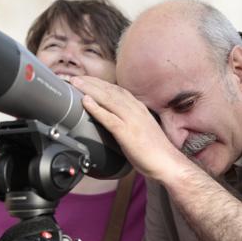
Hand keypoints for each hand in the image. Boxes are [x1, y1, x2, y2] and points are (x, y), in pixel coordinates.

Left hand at [70, 76, 186, 180]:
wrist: (168, 163)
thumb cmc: (154, 150)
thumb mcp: (140, 129)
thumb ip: (128, 121)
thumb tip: (114, 121)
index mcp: (138, 108)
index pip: (116, 90)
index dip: (100, 83)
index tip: (86, 80)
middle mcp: (135, 110)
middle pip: (110, 91)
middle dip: (91, 82)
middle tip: (74, 77)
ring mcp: (132, 120)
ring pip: (108, 99)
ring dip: (90, 90)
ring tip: (76, 83)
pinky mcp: (128, 133)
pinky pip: (109, 118)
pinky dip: (96, 108)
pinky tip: (86, 102)